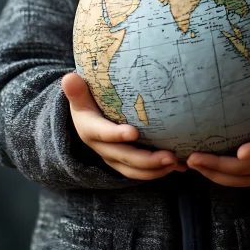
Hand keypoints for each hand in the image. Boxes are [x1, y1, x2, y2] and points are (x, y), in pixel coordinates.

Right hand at [61, 72, 186, 179]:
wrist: (86, 122)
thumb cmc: (87, 103)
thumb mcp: (79, 97)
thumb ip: (76, 90)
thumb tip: (69, 77)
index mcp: (90, 131)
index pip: (103, 134)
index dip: (116, 135)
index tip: (133, 132)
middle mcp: (103, 149)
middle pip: (125, 158)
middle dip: (147, 160)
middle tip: (169, 156)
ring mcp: (115, 158)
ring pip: (135, 170)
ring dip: (156, 169)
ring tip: (176, 163)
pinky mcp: (126, 163)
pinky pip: (143, 172)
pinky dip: (160, 171)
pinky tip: (181, 167)